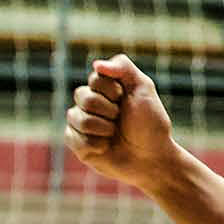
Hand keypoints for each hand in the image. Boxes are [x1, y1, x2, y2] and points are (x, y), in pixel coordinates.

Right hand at [64, 54, 180, 188]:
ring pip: (75, 116)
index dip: (112, 91)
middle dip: (107, 110)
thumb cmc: (150, 124)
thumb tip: (96, 64)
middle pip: (82, 95)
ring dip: (102, 128)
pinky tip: (105, 147)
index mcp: (106, 87)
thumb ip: (123, 68)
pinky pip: (71, 137)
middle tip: (120, 118)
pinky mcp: (76, 142)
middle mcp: (90, 102)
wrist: (151, 158)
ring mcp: (81, 122)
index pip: (95, 78)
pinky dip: (94, 144)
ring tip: (114, 134)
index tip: (125, 99)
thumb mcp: (144, 89)